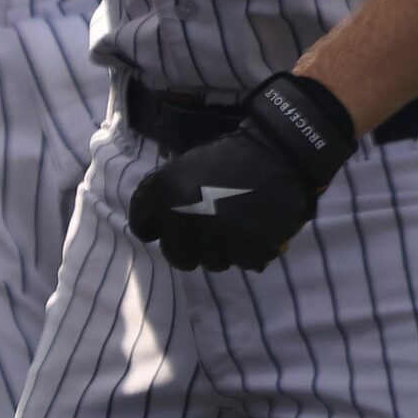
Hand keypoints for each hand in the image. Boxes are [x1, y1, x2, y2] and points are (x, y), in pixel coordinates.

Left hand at [124, 73, 356, 271]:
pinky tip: (253, 230)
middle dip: (187, 248)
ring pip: (212, 263)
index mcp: (165, 193)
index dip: (152, 228)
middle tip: (203, 233)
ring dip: (219, 250)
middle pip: (177, 257)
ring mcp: (221, 235)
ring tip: (232, 227)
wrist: (276, 153)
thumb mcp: (180, 167)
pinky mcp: (252, 248)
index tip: (163, 227)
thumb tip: (150, 226)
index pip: (141, 227)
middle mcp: (187, 217)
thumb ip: (159, 194)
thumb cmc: (225, 160)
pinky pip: (243, 263)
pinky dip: (248, 251)